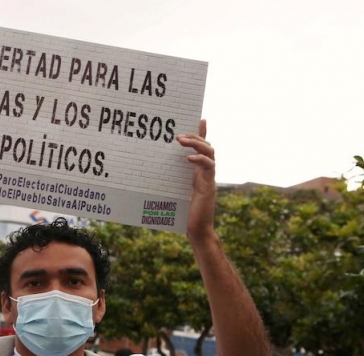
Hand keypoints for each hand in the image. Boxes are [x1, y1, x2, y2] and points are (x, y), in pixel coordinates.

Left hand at [177, 119, 215, 241]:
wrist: (196, 229)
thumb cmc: (182, 212)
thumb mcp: (173, 190)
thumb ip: (170, 179)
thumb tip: (154, 169)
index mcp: (198, 171)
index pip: (202, 147)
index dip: (203, 133)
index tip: (201, 118)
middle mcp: (205, 172)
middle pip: (207, 146)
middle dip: (195, 136)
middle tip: (178, 135)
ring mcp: (209, 178)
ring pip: (210, 152)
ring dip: (197, 143)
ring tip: (181, 141)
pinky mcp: (209, 186)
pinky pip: (209, 167)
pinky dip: (200, 160)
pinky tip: (188, 159)